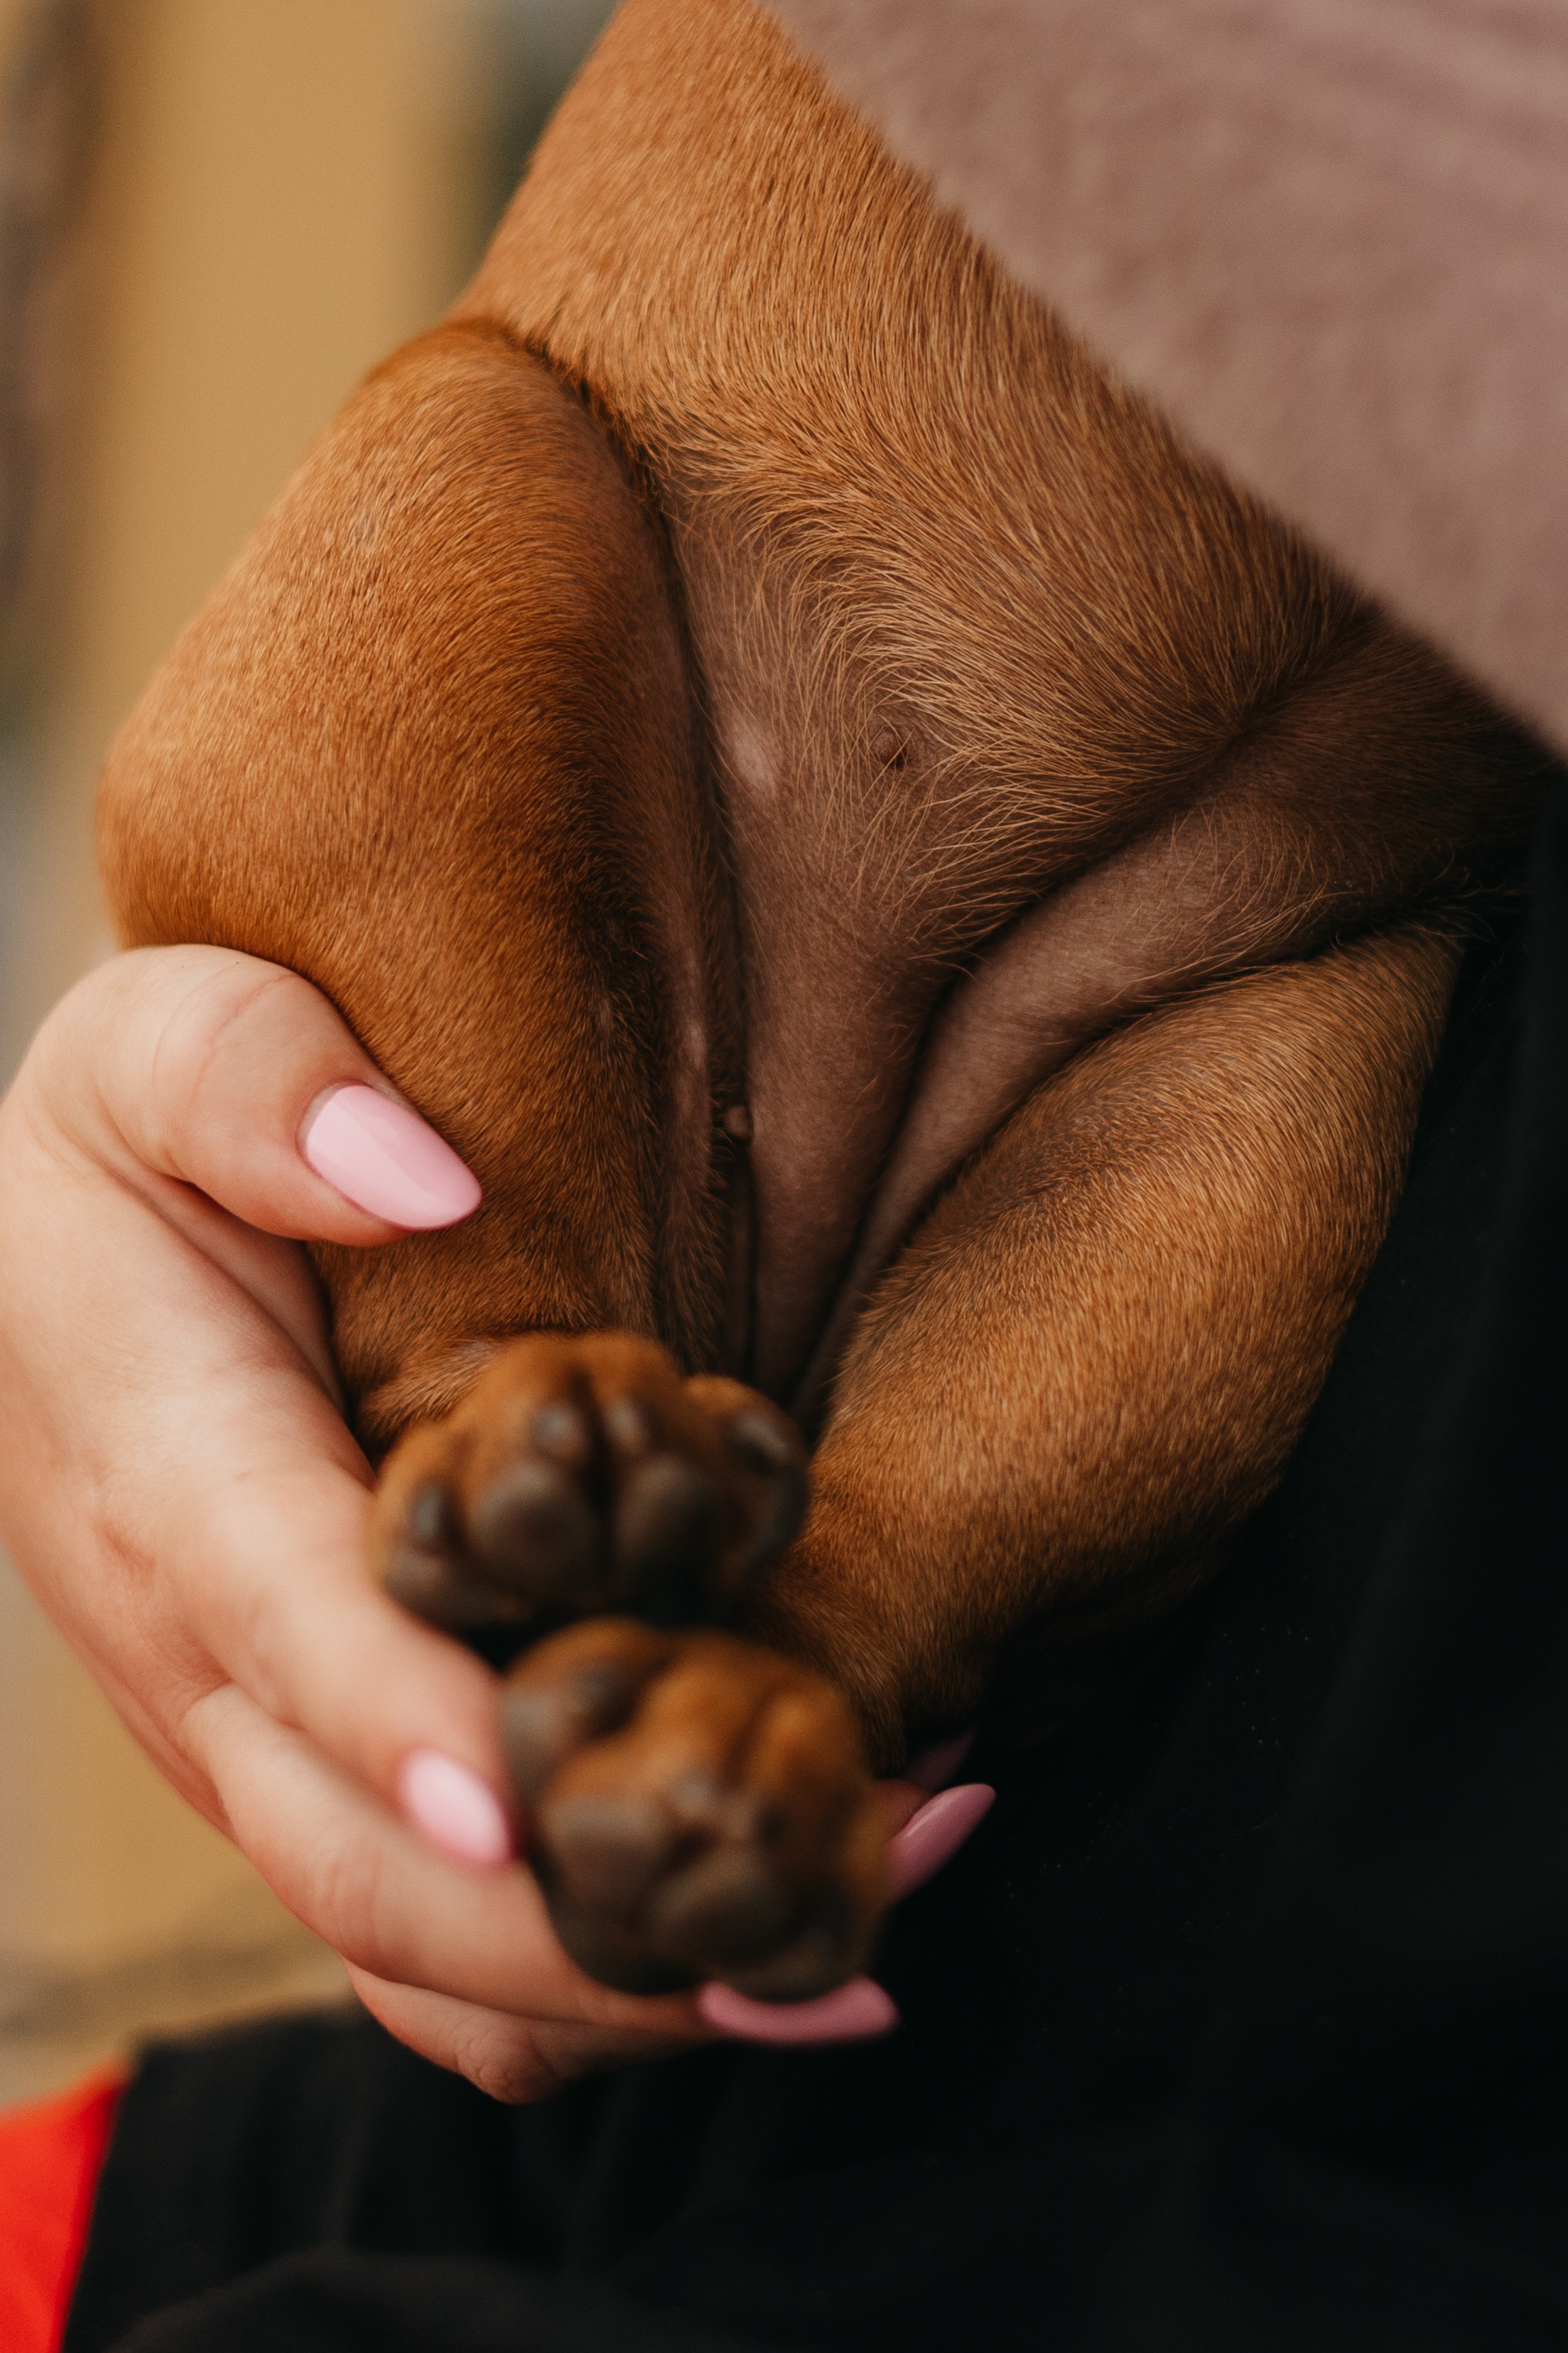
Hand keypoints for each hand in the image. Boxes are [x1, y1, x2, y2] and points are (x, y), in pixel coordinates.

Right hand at [0, 945, 712, 2096]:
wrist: (70, 1266)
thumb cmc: (145, 1149)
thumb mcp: (159, 1048)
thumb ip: (253, 1087)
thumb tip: (415, 1173)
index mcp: (162, 1477)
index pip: (277, 1627)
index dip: (392, 1727)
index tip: (516, 1805)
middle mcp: (203, 1659)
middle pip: (357, 1859)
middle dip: (569, 1929)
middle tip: (825, 1931)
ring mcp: (266, 1744)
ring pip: (404, 1953)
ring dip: (613, 1991)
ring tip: (845, 1961)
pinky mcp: (331, 1773)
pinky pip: (435, 1946)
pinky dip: (587, 1982)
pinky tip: (765, 1940)